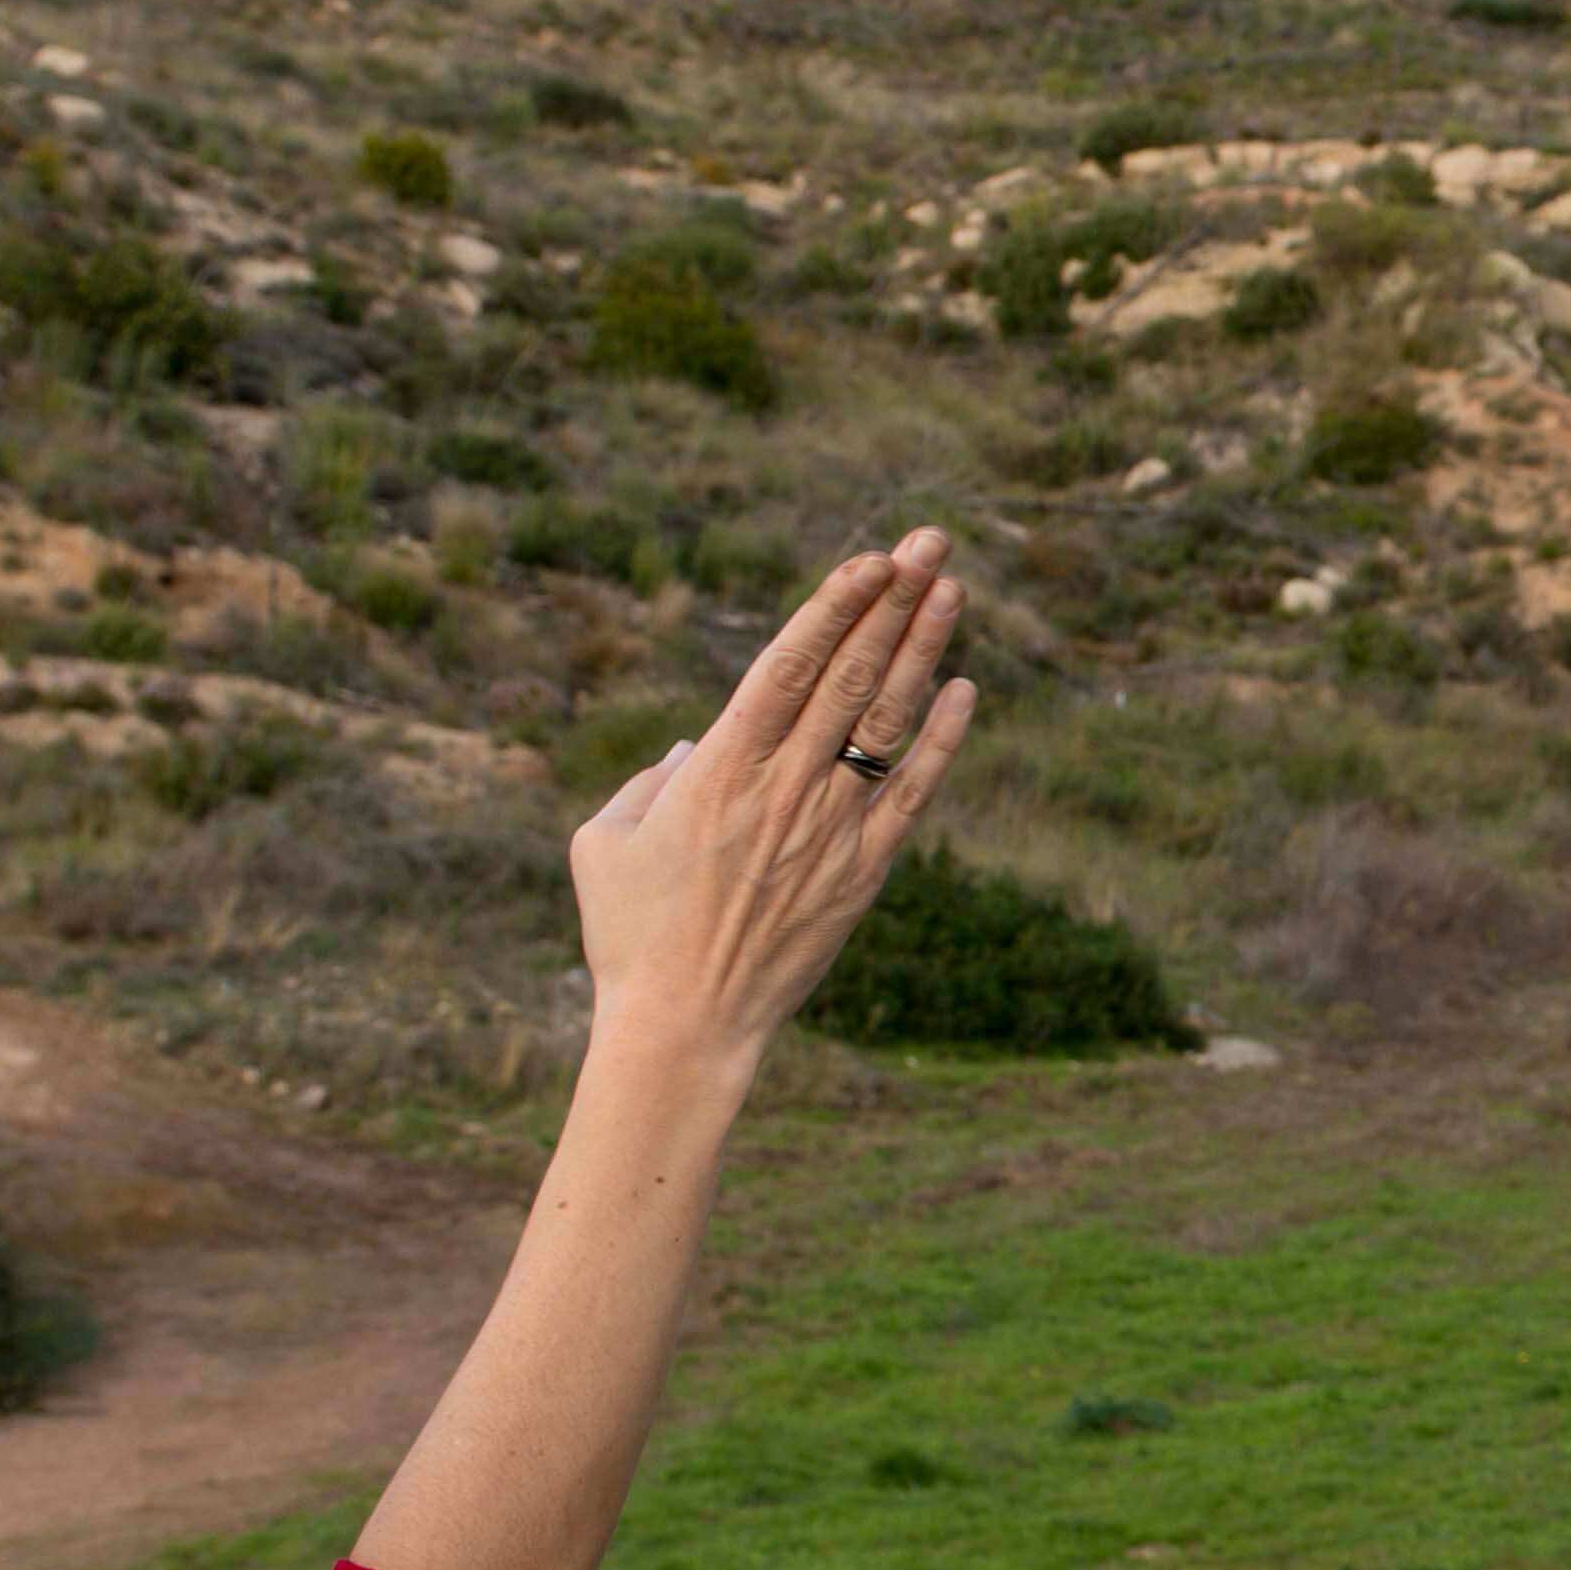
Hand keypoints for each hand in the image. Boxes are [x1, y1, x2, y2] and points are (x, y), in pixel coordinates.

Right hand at [567, 532, 976, 1093]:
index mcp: (720, 768)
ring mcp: (831, 828)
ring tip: (950, 589)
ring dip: (922, 649)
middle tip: (928, 542)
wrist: (685, 1027)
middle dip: (893, 602)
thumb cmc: (629, 935)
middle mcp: (784, 786)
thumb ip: (649, 783)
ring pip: (887, 721)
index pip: (790, 664)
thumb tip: (692, 751)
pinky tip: (965, 690)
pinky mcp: (862, 873)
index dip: (834, 606)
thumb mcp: (605, 841)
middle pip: (851, 674)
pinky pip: (914, 794)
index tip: (870, 560)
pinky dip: (943, 742)